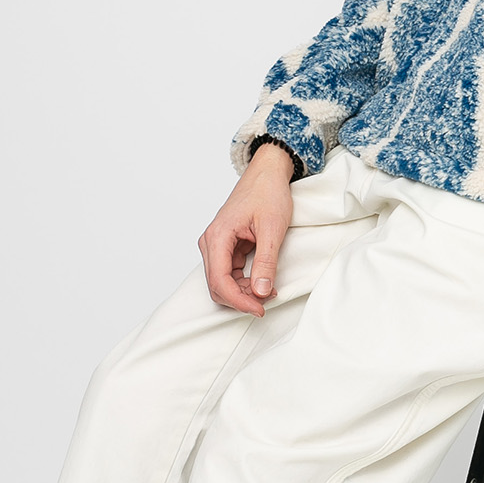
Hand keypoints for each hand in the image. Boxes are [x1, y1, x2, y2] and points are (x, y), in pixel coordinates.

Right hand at [198, 142, 294, 314]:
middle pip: (217, 286)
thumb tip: (261, 292)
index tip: (260, 309)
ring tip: (269, 290)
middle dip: (242, 298)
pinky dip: (245, 282)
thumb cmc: (267, 193)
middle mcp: (211, 243)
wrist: (267, 173)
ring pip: (223, 282)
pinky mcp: (226, 246)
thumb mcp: (272, 229)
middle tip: (268, 301)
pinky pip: (230, 272)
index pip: (220, 282)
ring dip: (244, 292)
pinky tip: (263, 281)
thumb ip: (266, 262)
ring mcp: (217, 245)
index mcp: (217, 237)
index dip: (239, 301)